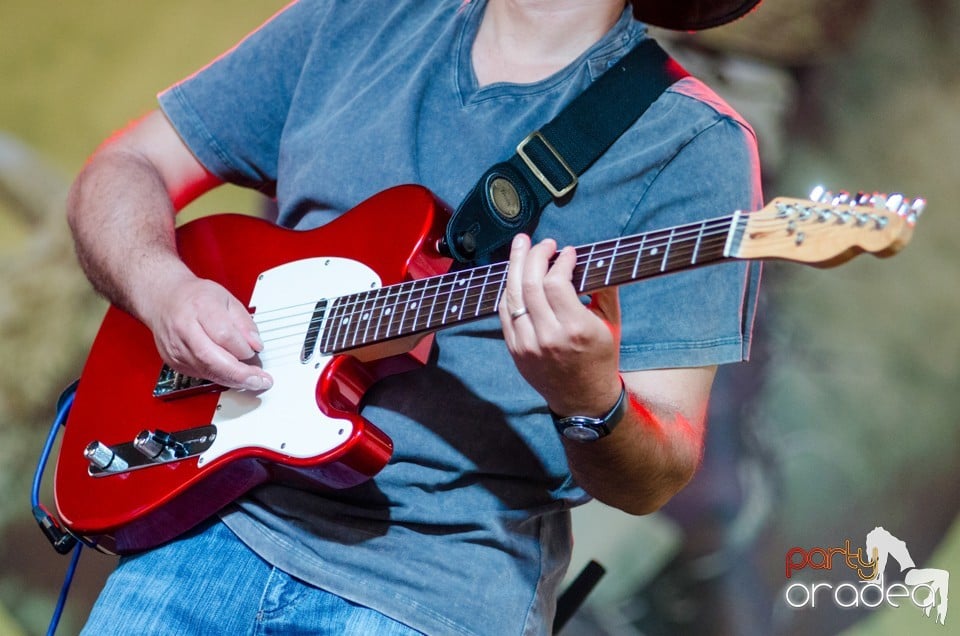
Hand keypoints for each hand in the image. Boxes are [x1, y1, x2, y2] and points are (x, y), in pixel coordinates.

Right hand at [139, 273, 272, 391]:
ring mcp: (177, 347)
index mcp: (200, 307)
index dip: (243, 347)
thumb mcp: (227, 299)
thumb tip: (256, 345)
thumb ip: (244, 322)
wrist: (163, 299)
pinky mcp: (174, 361)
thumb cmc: (195, 297)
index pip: (224, 335)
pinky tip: (232, 376)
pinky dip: (219, 377)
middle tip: (259, 380)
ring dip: (232, 379)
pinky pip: (200, 375)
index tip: (257, 351)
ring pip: (207, 371)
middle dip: (240, 373)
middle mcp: (185, 329)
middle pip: (213, 359)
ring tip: (251, 381)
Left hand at [498, 234, 621, 415]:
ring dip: (515, 267)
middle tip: (542, 242)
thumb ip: (604, 289)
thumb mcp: (612, 323)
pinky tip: (516, 276)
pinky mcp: (515, 351)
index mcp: (575, 329)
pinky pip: (505, 313)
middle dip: (533, 256)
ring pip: (512, 296)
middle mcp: (548, 337)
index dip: (559, 261)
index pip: (555, 283)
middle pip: (529, 285)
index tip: (568, 252)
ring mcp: (527, 346)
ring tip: (521, 247)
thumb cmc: (601, 358)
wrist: (583, 399)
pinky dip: (509, 290)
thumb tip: (593, 258)